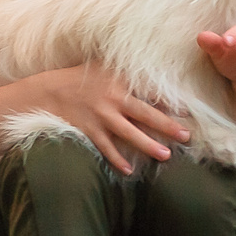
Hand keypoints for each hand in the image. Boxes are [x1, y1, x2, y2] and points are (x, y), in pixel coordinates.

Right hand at [39, 63, 192, 175]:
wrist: (48, 93)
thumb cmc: (79, 79)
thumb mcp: (103, 67)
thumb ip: (126, 69)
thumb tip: (150, 65)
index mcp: (119, 81)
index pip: (150, 91)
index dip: (170, 101)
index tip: (188, 109)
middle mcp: (113, 99)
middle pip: (146, 114)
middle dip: (168, 126)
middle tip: (186, 135)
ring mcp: (101, 117)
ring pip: (130, 134)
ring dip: (149, 146)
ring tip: (166, 155)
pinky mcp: (89, 131)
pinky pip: (107, 148)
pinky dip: (117, 160)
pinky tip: (129, 170)